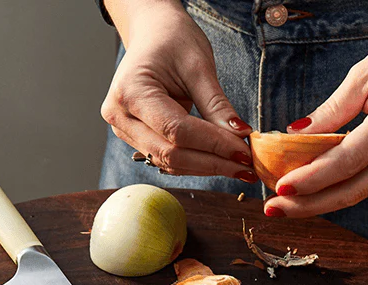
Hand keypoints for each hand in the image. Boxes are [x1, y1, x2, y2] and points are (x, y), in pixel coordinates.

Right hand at [100, 2, 256, 181]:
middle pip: (171, 153)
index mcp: (131, 92)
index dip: (214, 145)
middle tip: (246, 166)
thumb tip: (240, 136)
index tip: (244, 152)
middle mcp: (121, 117)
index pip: (177, 130)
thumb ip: (217, 105)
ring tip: (238, 166)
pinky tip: (220, 161)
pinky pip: (168, 159)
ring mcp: (125, 131)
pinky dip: (196, 163)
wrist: (151, 34)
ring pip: (170, 162)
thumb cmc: (172, 40)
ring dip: (206, 167)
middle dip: (213, 162)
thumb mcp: (198, 66)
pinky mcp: (136, 140)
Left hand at [264, 27, 367, 217]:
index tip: (282, 186)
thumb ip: (331, 110)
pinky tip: (310, 193)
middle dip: (309, 204)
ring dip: (319, 203)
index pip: (348, 159)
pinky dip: (336, 190)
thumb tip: (293, 135)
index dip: (314, 177)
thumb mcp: (365, 74)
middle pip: (353, 189)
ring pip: (359, 193)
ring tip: (284, 206)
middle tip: (273, 209)